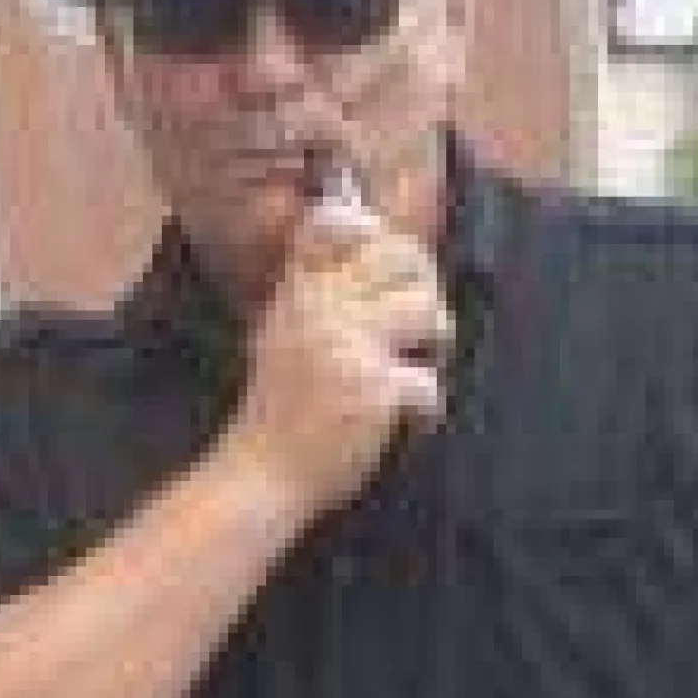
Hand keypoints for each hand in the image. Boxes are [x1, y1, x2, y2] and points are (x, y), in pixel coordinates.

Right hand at [216, 202, 452, 520]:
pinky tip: (411, 423)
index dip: (384, 240)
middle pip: (403, 257)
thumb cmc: (279, 410)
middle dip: (425, 291)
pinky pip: (428, 380)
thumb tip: (387, 259)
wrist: (261, 473)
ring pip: (427, 308)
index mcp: (299, 288)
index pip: (345, 224)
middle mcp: (321, 304)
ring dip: (436, 345)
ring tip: (417, 373)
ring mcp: (348, 342)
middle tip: (422, 331)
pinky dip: (428, 409)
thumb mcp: (285, 333)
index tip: (394, 278)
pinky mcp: (374, 387)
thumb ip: (323, 292)